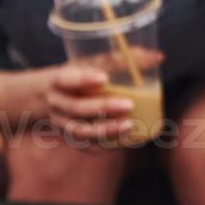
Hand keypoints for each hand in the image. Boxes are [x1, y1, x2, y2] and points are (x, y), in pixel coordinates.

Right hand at [41, 54, 164, 143]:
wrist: (46, 99)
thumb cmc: (78, 76)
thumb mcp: (89, 63)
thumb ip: (119, 59)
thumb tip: (158, 58)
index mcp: (57, 80)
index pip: (64, 79)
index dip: (82, 79)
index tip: (103, 78)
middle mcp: (56, 104)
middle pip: (76, 108)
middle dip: (103, 107)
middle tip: (129, 105)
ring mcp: (61, 124)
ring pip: (80, 132)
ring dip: (105, 131)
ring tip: (129, 126)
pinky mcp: (70, 139)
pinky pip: (86, 147)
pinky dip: (106, 146)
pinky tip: (125, 141)